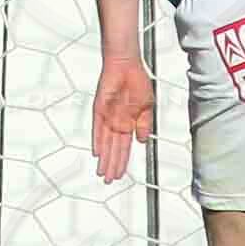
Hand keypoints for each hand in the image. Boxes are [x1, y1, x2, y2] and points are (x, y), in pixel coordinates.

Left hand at [91, 55, 155, 182]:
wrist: (127, 66)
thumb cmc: (137, 82)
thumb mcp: (147, 107)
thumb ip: (144, 125)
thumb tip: (143, 141)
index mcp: (129, 123)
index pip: (124, 147)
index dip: (122, 161)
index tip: (120, 174)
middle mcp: (116, 122)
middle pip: (113, 149)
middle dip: (112, 165)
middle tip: (109, 180)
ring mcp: (107, 117)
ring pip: (105, 142)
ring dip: (104, 158)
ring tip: (103, 172)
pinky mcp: (99, 109)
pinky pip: (97, 128)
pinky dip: (97, 140)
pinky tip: (97, 153)